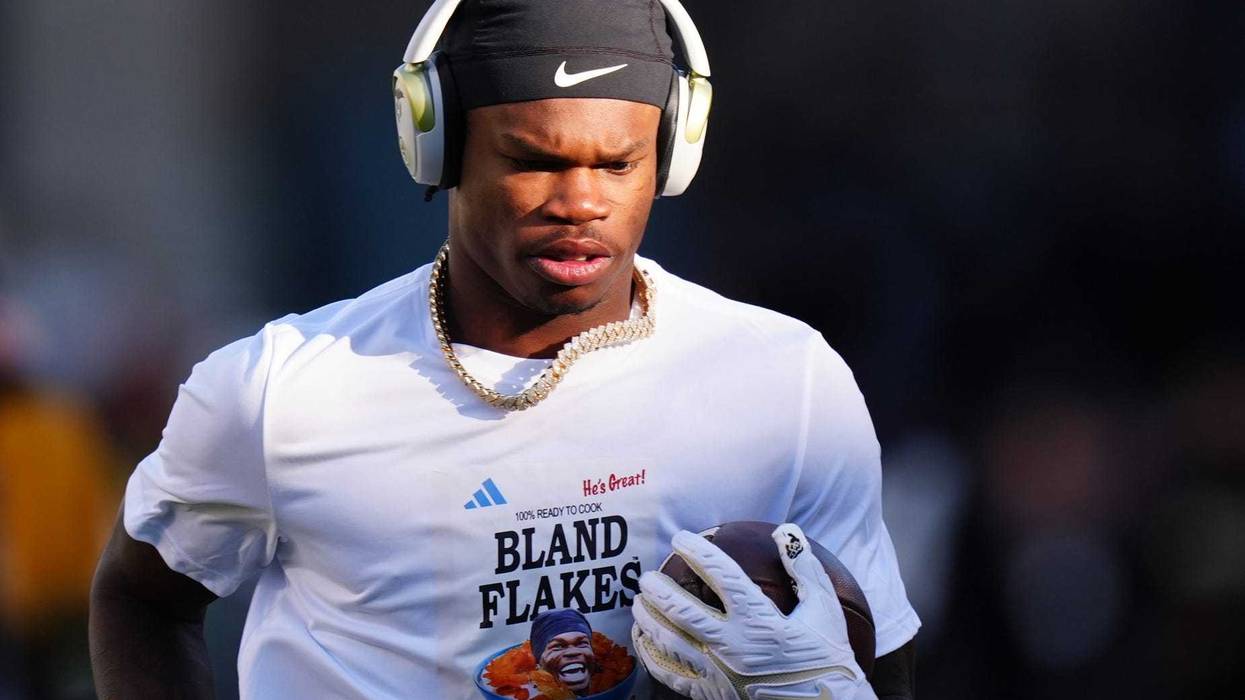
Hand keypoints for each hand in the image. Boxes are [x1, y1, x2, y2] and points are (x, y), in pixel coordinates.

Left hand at [631, 523, 875, 699]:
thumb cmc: (827, 657)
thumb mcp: (824, 610)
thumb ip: (805, 568)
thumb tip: (786, 530)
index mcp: (760, 620)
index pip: (721, 576)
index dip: (698, 552)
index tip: (680, 537)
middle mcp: (734, 646)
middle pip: (682, 611)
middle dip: (658, 590)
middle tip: (645, 576)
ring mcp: (720, 673)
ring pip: (670, 642)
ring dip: (649, 620)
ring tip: (638, 603)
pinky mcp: (713, 694)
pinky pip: (672, 675)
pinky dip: (652, 656)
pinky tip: (643, 643)